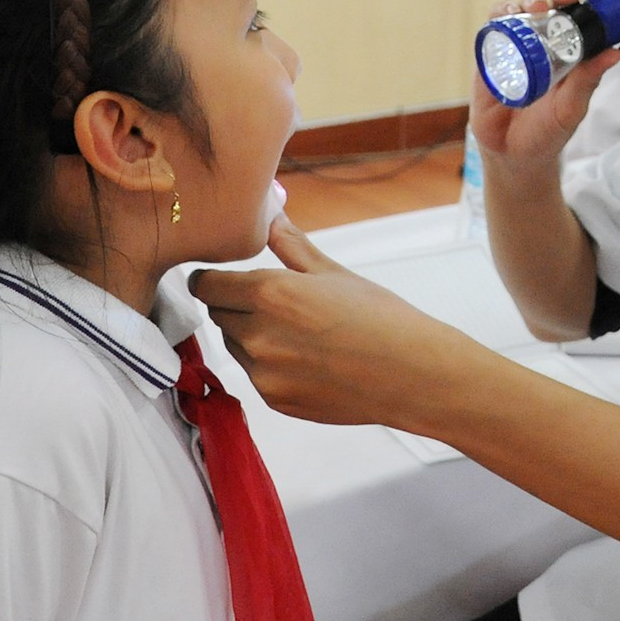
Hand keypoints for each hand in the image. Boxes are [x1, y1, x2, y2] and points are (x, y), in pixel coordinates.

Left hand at [188, 215, 475, 428]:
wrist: (413, 375)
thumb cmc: (382, 318)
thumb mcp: (335, 273)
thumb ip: (291, 247)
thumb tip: (269, 219)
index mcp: (271, 294)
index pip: (206, 285)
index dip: (213, 280)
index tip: (223, 279)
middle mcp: (259, 335)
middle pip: (218, 316)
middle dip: (236, 307)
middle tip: (275, 305)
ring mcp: (265, 373)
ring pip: (235, 347)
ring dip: (251, 337)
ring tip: (299, 334)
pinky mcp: (275, 400)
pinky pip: (256, 376)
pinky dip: (271, 366)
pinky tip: (309, 360)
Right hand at [469, 0, 619, 170]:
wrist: (513, 154)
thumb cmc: (549, 130)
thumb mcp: (572, 107)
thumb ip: (589, 80)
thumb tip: (617, 51)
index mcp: (574, 49)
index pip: (587, 13)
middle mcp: (548, 40)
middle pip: (555, 2)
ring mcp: (520, 42)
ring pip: (525, 7)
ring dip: (532, 0)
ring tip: (537, 9)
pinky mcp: (493, 50)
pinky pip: (495, 23)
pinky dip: (501, 13)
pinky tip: (507, 14)